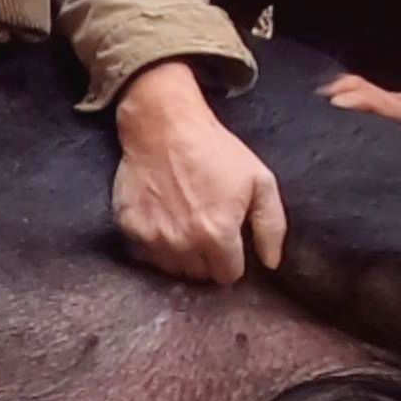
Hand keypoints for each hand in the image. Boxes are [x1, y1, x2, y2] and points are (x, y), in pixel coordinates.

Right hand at [111, 61, 285, 284]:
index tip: (228, 239)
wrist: (163, 125)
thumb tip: (271, 263)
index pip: (228, 275)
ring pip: (172, 268)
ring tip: (184, 222)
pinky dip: (155, 243)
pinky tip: (163, 218)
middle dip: (207, 257)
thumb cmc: (215, 150)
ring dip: (181, 254)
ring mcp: (152, 238)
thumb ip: (271, 226)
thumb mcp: (260, 180)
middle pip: (200, 274)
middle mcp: (183, 244)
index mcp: (218, 234)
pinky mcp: (129, 229)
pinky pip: (146, 254)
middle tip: (206, 226)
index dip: (232, 258)